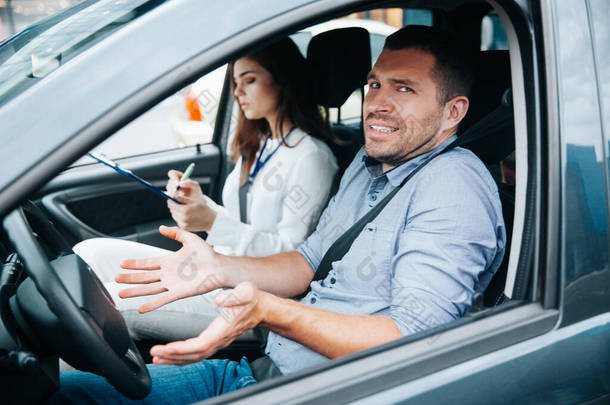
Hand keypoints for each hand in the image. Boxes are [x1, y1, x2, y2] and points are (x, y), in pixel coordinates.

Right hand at [117, 225, 224, 312]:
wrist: (220, 267)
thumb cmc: (208, 254)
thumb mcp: (189, 239)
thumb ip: (175, 233)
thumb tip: (161, 227)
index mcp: (169, 261)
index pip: (147, 263)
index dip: (134, 264)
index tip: (122, 264)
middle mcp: (168, 274)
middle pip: (144, 277)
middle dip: (130, 278)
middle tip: (116, 279)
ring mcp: (172, 284)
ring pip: (149, 289)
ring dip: (135, 291)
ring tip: (121, 294)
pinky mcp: (179, 293)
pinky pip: (162, 299)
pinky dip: (152, 304)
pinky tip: (141, 308)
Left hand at [149, 282, 268, 364]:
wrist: (261, 308)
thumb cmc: (252, 299)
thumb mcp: (245, 291)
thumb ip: (233, 296)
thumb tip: (218, 300)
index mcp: (223, 328)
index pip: (201, 344)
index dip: (183, 349)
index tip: (167, 348)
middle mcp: (220, 339)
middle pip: (195, 355)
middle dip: (173, 357)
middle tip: (154, 354)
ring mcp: (218, 342)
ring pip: (195, 357)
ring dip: (175, 360)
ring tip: (157, 358)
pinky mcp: (215, 340)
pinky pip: (197, 353)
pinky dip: (182, 356)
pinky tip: (171, 355)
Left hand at [166, 169, 216, 231]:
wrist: (210, 220)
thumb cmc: (203, 208)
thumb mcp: (194, 199)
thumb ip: (182, 197)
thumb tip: (173, 195)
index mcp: (185, 210)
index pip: (171, 204)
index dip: (171, 199)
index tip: (174, 197)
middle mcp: (182, 218)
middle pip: (171, 209)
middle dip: (174, 205)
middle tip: (180, 202)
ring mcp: (183, 224)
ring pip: (174, 214)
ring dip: (176, 211)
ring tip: (185, 208)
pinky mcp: (183, 228)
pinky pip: (177, 220)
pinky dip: (180, 216)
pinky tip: (187, 215)